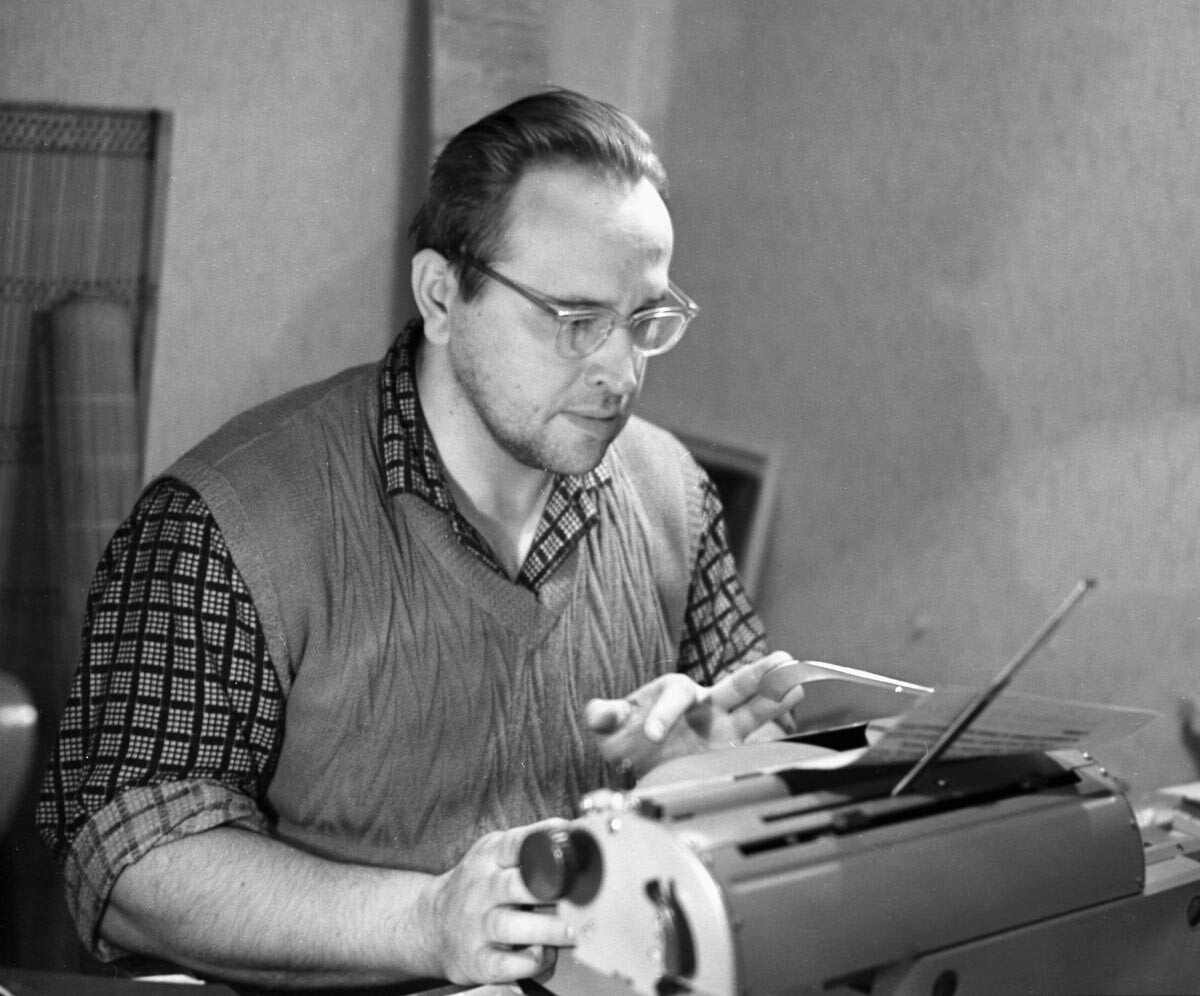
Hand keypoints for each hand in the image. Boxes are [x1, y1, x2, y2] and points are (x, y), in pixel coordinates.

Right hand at [422, 820, 574, 984]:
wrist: (432, 924)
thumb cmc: (479, 886)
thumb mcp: (495, 854)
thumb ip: (531, 843)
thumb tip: (575, 831)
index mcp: (490, 857)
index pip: (517, 844)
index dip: (545, 843)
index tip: (572, 845)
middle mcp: (482, 889)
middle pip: (515, 886)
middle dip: (549, 889)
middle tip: (579, 895)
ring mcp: (477, 925)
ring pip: (510, 926)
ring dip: (546, 930)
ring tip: (572, 931)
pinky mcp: (477, 959)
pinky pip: (505, 964)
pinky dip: (528, 962)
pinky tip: (544, 955)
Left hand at [584, 651, 805, 777]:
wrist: (641, 763)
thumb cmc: (626, 736)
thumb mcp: (609, 727)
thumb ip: (604, 715)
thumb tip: (598, 713)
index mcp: (674, 693)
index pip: (675, 695)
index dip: (664, 713)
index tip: (650, 735)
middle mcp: (703, 705)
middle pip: (733, 685)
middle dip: (756, 675)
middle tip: (783, 661)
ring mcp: (720, 726)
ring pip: (752, 706)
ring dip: (776, 693)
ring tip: (802, 679)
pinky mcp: (730, 748)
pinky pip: (756, 737)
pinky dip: (775, 724)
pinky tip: (795, 708)